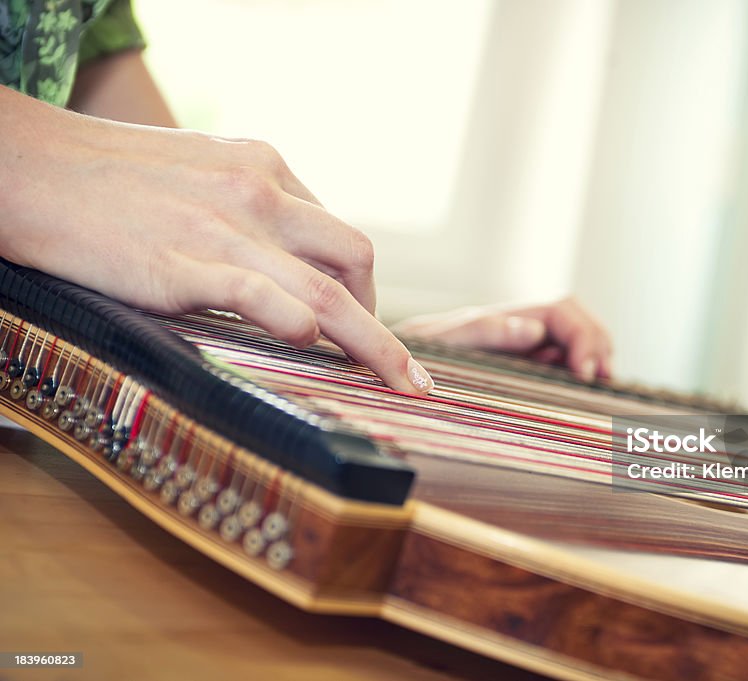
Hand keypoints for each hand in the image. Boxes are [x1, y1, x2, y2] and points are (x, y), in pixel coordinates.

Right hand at [0, 86, 432, 393]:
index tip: (363, 323)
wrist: (28, 167)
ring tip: (403, 382)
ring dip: (374, 343)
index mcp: (265, 168)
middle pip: (354, 258)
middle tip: (394, 366)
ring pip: (326, 289)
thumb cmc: (110, 179)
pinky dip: (298, 323)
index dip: (360, 286)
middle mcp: (260, 192)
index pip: (337, 233)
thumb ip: (248, 211)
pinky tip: (315, 348)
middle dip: (383, 320)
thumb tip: (282, 262)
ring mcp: (225, 228)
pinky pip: (260, 294)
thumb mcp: (201, 174)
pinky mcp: (183, 263)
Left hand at [393, 298, 612, 381]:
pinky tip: (577, 387)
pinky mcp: (517, 366)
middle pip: (576, 319)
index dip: (583, 337)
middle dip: (597, 344)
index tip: (585, 372)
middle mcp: (516, 326)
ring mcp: (519, 345)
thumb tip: (530, 329)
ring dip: (592, 355)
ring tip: (596, 383)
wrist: (383, 361)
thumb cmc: (410, 352)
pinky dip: (576, 370)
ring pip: (572, 339)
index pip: (562, 312)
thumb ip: (484, 331)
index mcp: (504, 316)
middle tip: (601, 379)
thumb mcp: (443, 342)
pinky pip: (558, 361)